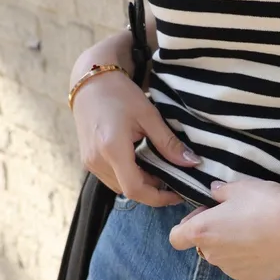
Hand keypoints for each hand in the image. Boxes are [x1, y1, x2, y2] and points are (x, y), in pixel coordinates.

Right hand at [71, 68, 201, 206]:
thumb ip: (169, 143)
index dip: (159, 197)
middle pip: (129, 190)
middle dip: (153, 189)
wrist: (90, 81)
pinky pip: (111, 178)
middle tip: (174, 178)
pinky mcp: (88, 160)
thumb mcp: (148, 115)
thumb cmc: (120, 94)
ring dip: (141, 183)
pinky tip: (142, 163)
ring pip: (119, 186)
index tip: (178, 193)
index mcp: (112, 149)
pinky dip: (129, 176)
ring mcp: (89, 162)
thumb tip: (192, 162)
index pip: (135, 189)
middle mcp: (97, 160)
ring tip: (160, 170)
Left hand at [168, 179, 279, 279]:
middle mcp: (212, 256)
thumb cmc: (266, 203)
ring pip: (227, 260)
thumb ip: (221, 191)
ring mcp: (232, 272)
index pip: (176, 238)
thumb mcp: (241, 187)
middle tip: (241, 219)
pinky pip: (246, 270)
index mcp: (202, 232)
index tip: (205, 216)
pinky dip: (253, 261)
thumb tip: (214, 193)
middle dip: (217, 235)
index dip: (187, 226)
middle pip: (205, 247)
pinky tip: (271, 248)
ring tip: (260, 233)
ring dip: (235, 249)